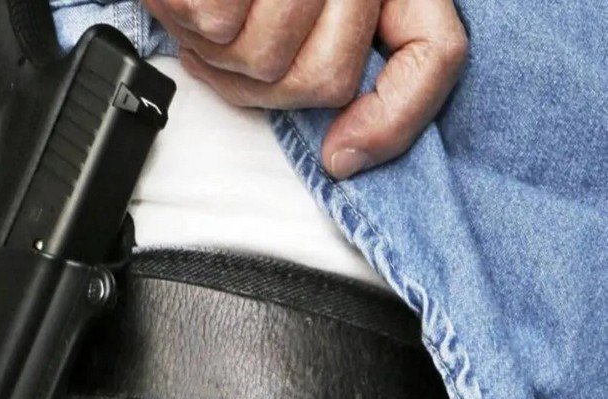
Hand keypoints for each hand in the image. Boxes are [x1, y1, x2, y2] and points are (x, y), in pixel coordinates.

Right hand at [142, 0, 467, 178]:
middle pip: (327, 79)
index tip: (339, 157)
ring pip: (267, 59)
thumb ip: (338, 75)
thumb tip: (345, 156)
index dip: (393, 119)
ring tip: (213, 20)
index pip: (433, 51)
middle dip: (268, 84)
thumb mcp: (307, 29)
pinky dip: (191, 23)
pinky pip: (221, 24)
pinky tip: (190, 3)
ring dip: (221, 55)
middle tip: (240, 48)